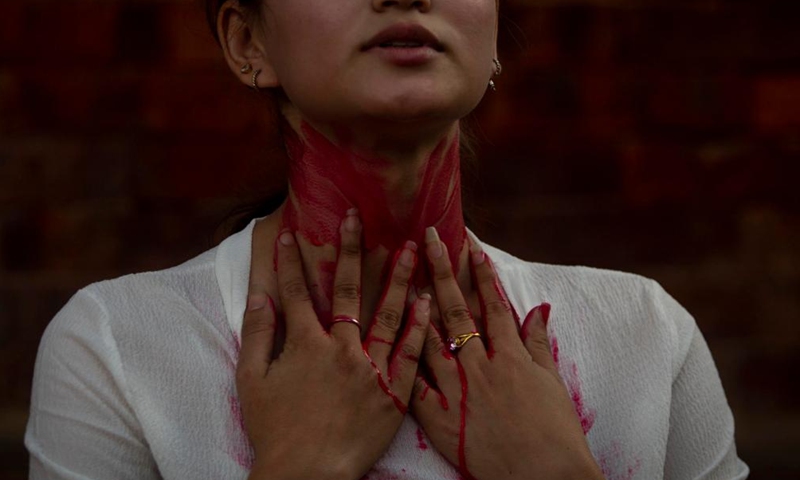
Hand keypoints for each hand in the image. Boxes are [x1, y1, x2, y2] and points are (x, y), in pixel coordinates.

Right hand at [237, 212, 430, 479]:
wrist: (308, 474)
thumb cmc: (275, 431)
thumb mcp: (252, 382)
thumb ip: (256, 335)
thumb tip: (259, 296)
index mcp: (306, 345)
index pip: (297, 293)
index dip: (290, 263)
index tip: (290, 235)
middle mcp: (342, 349)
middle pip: (348, 291)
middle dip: (350, 250)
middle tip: (357, 218)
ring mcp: (371, 369)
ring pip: (388, 314)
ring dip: (399, 277)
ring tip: (412, 247)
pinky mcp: (394, 393)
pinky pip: (410, 354)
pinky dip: (419, 326)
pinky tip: (428, 301)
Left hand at [411, 227, 603, 479]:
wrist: (545, 479)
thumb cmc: (556, 434)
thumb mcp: (553, 384)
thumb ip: (538, 344)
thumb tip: (538, 307)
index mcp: (511, 357)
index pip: (493, 304)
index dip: (480, 272)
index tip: (468, 243)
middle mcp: (481, 367)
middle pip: (457, 311)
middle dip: (442, 271)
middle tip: (429, 239)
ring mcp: (458, 392)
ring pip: (431, 341)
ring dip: (416, 307)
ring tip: (402, 276)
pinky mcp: (441, 420)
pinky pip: (415, 388)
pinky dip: (403, 363)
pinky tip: (386, 340)